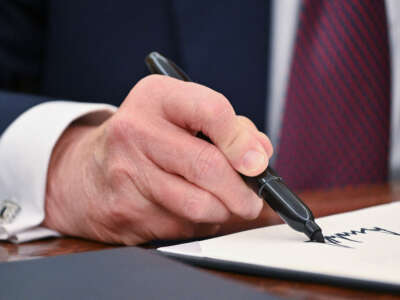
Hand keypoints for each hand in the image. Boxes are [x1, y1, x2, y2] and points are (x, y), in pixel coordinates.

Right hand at [43, 75, 272, 244]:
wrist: (87, 172)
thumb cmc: (147, 139)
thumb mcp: (181, 115)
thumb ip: (227, 129)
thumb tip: (260, 155)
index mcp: (155, 98)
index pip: (212, 111)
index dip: (243, 140)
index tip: (258, 162)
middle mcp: (134, 132)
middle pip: (208, 166)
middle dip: (243, 191)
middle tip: (253, 199)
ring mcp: (126, 175)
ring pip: (198, 205)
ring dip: (223, 211)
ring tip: (221, 203)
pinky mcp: (125, 212)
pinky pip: (181, 227)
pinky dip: (197, 224)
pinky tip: (187, 210)